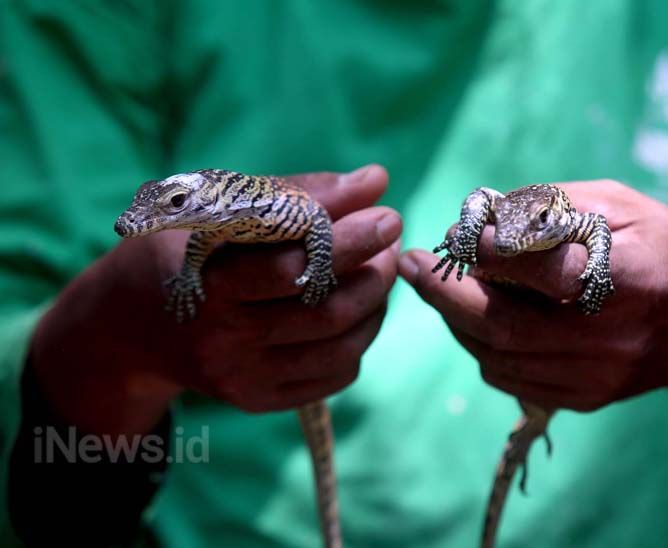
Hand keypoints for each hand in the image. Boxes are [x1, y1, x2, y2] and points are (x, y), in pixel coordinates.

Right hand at [29, 165, 400, 434]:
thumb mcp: (215, 211)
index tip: (387, 215)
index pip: (290, 266)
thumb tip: (376, 180)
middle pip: (324, 311)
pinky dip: (360, 340)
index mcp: (207, 283)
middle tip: (392, 242)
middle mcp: (222, 339)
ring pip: (339, 347)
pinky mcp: (257, 400)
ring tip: (381, 271)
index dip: (348, 240)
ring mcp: (240, 377)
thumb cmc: (179, 252)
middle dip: (375, 273)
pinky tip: (358, 311)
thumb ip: (296, 194)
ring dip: (376, 305)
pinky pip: (335, 376)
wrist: (128, 328)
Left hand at [399, 180, 667, 411]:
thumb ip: (549, 208)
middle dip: (447, 296)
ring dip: (457, 321)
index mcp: (634, 278)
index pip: (550, 272)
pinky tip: (475, 318)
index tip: (454, 234)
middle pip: (509, 327)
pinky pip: (510, 379)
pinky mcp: (585, 399)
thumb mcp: (620, 205)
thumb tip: (477, 218)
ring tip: (440, 286)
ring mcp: (599, 378)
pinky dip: (480, 347)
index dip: (494, 254)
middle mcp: (615, 339)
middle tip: (411, 265)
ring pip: (499, 358)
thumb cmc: (663, 246)